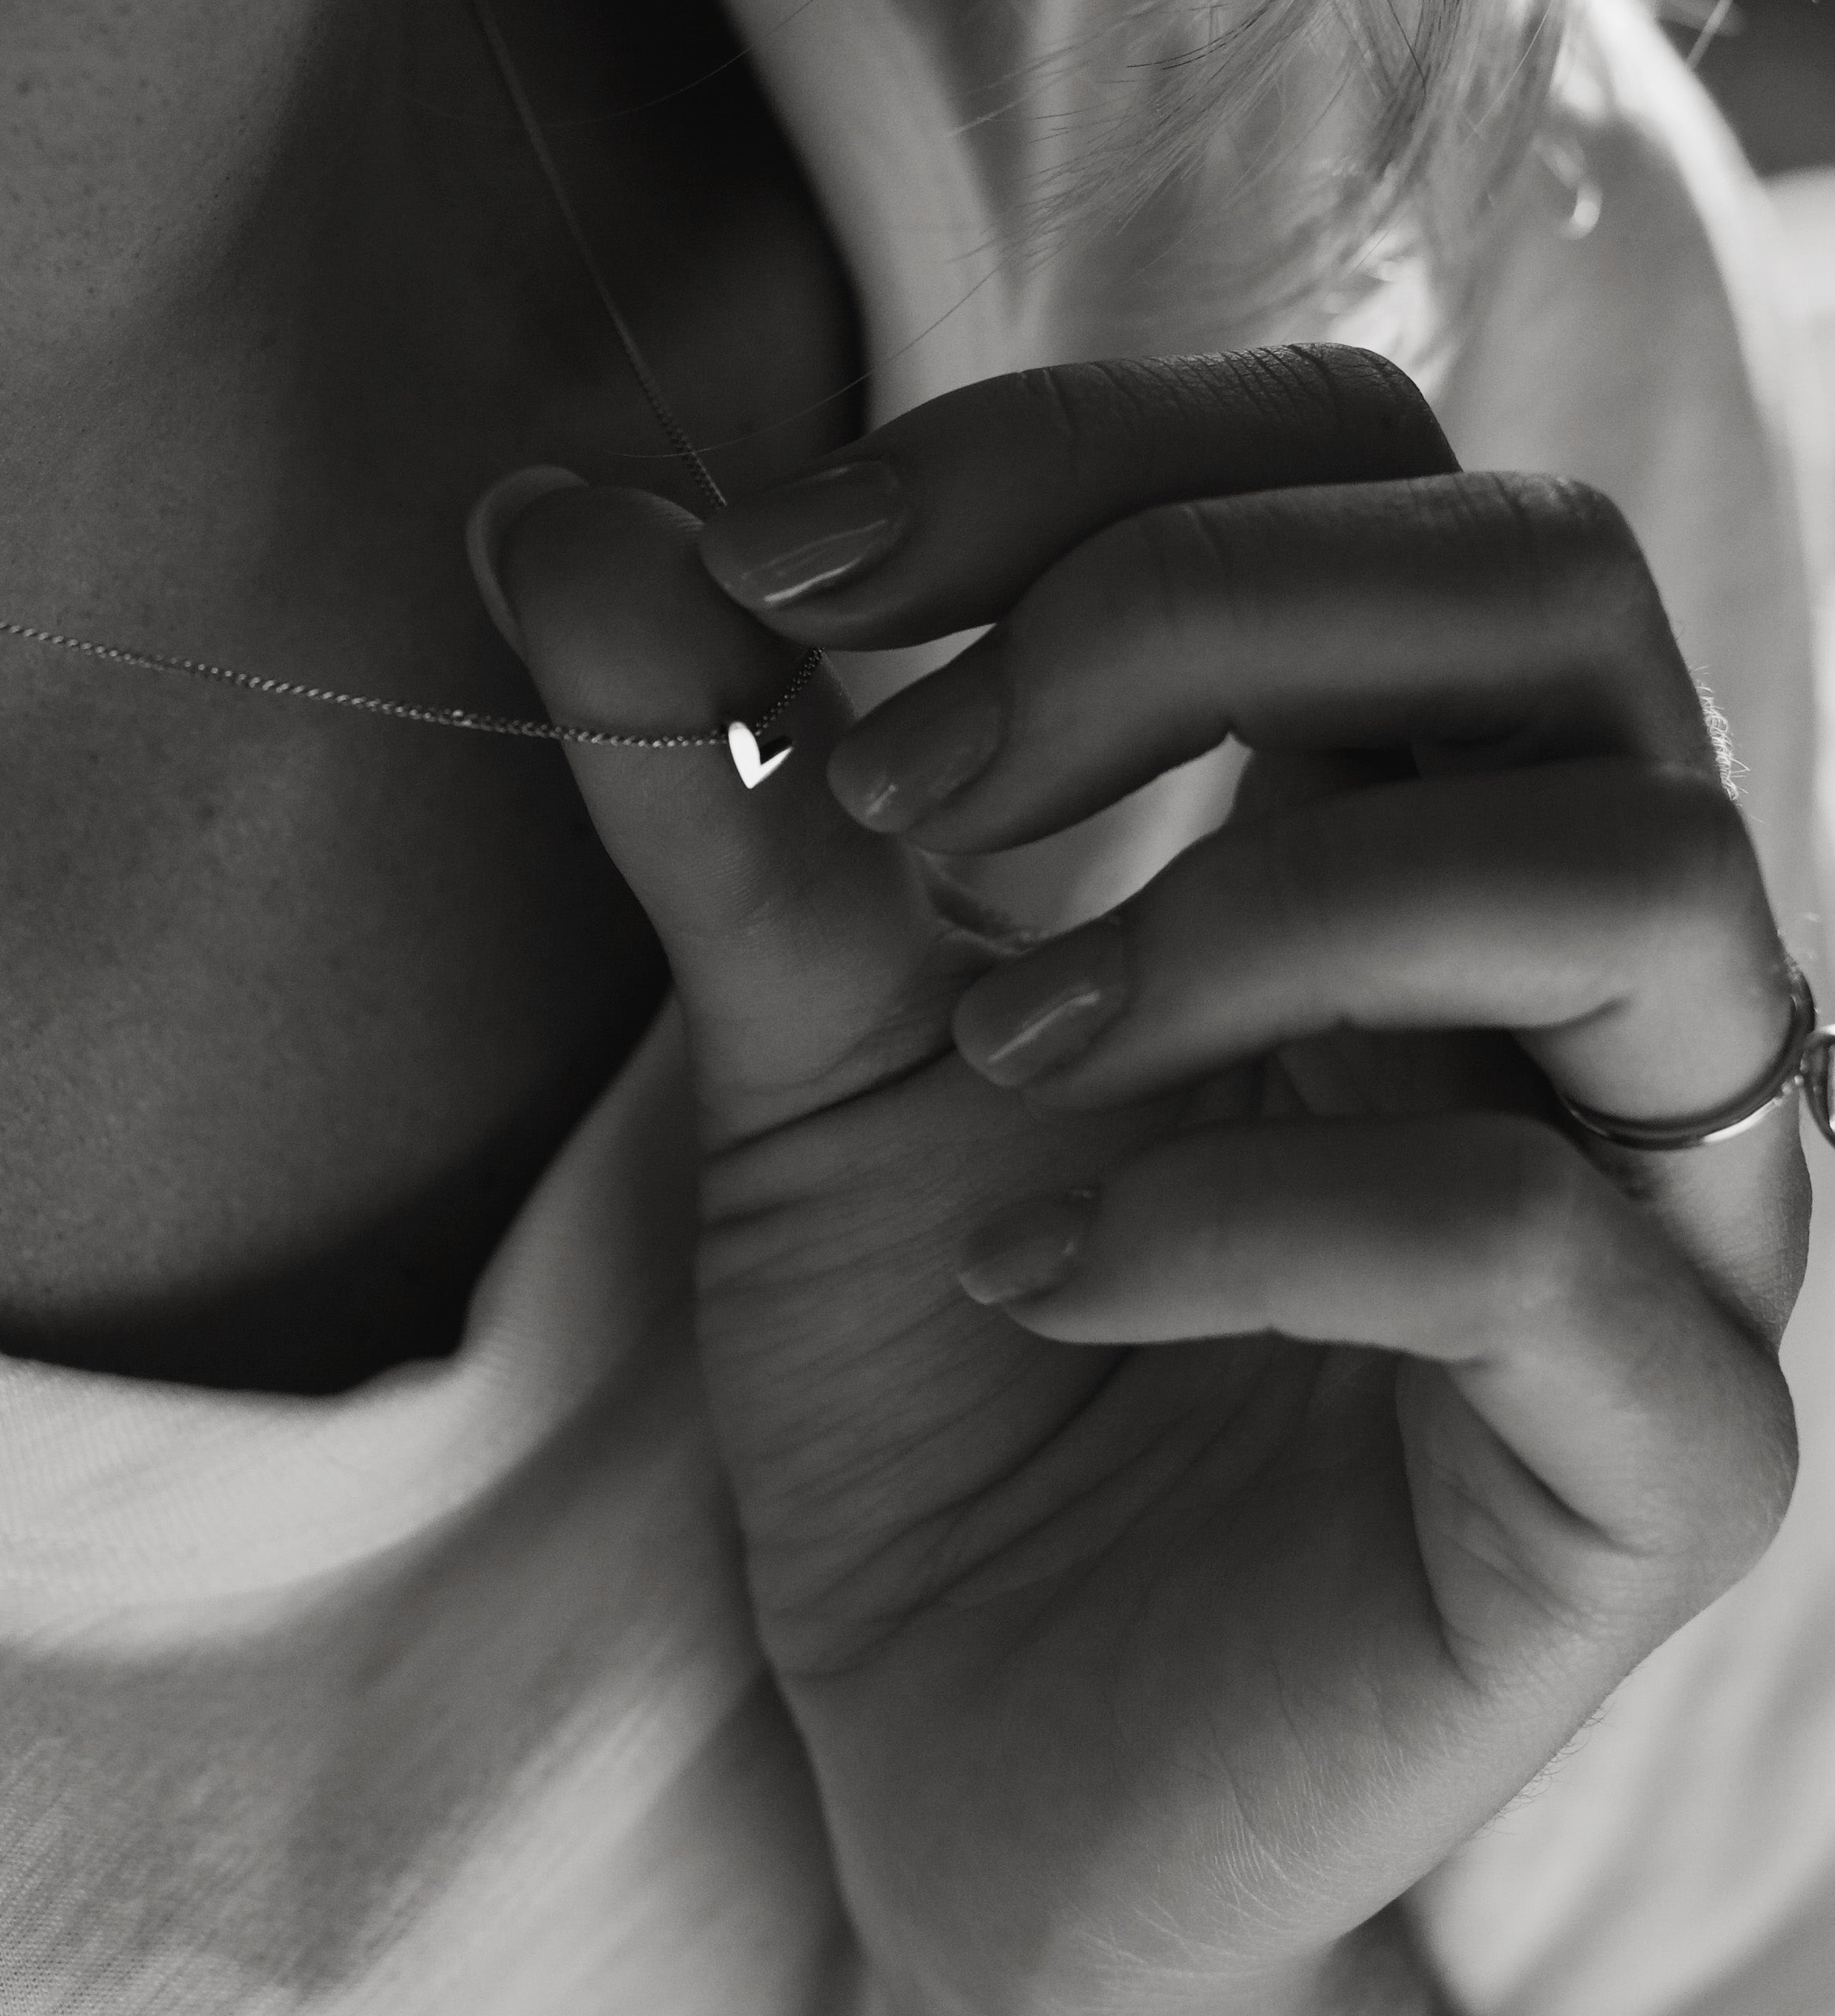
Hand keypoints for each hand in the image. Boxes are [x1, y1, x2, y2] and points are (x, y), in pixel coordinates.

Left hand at [487, 344, 1808, 2015]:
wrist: (976, 1753)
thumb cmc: (940, 1364)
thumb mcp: (798, 1032)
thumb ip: (717, 773)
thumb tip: (545, 510)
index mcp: (1402, 799)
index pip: (1351, 465)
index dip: (1069, 457)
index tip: (780, 571)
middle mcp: (1580, 957)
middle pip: (1539, 581)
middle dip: (1178, 617)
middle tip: (911, 798)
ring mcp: (1665, 1202)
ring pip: (1629, 875)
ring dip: (1251, 909)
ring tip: (1004, 1042)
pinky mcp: (1653, 1458)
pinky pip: (1535, 1240)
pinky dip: (1244, 1214)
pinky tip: (1036, 1272)